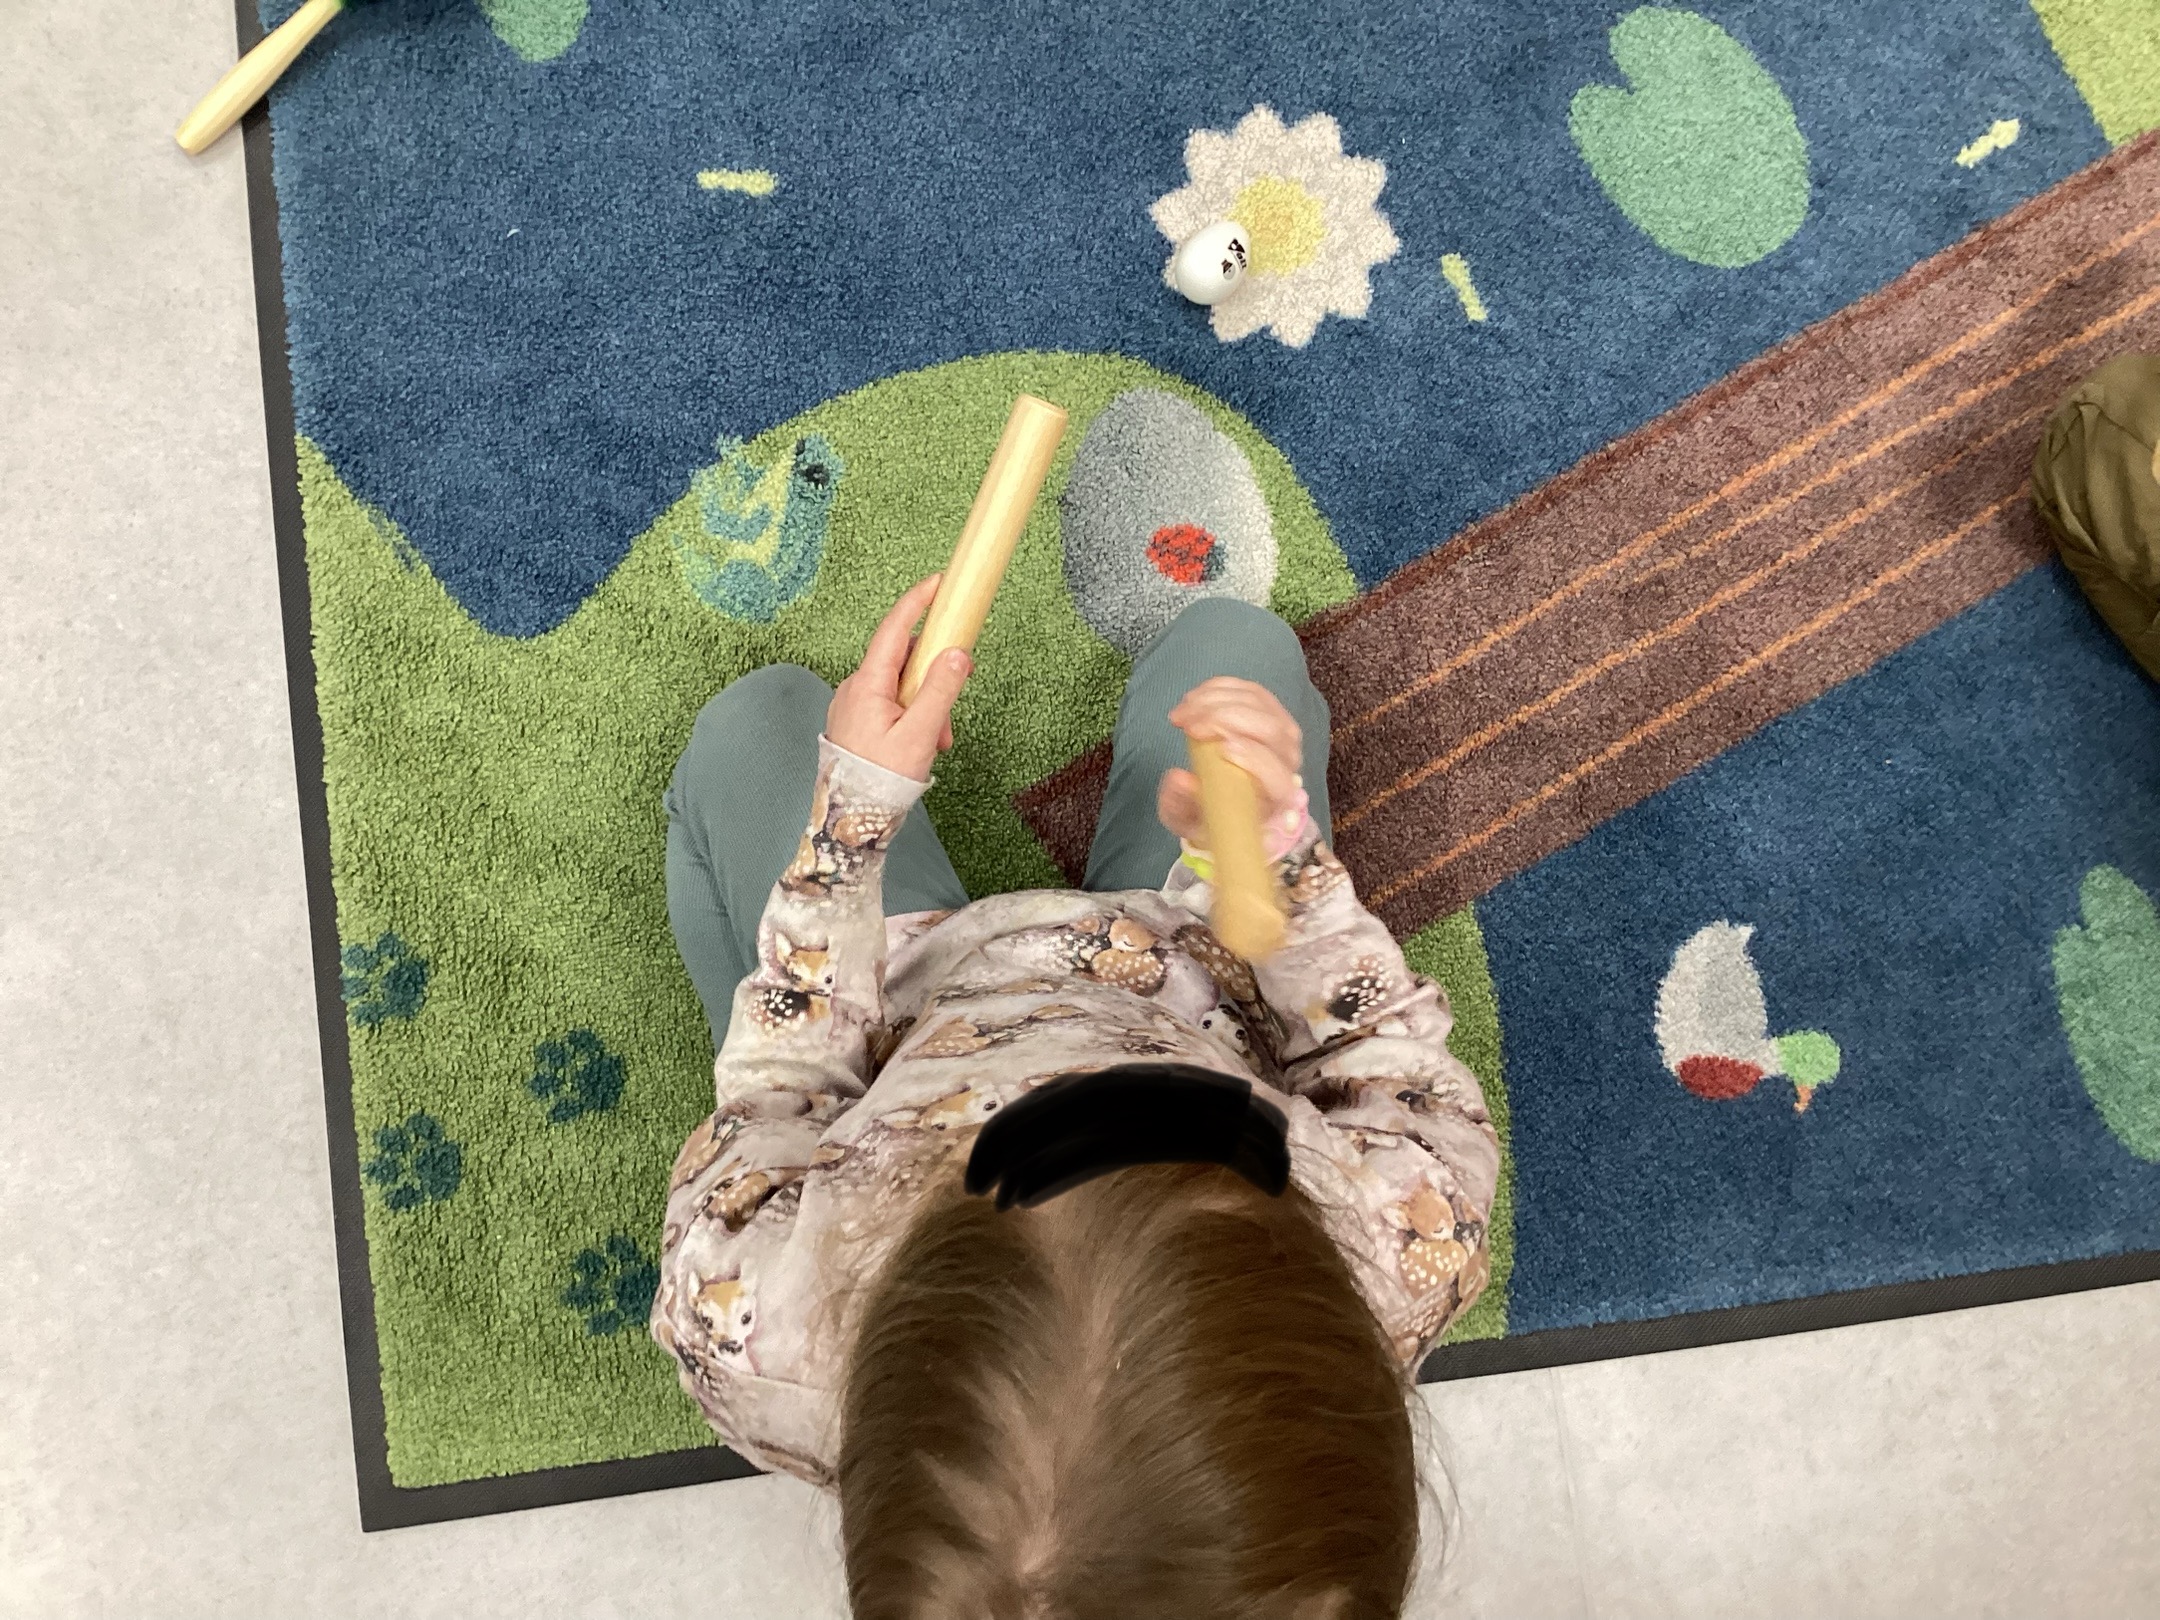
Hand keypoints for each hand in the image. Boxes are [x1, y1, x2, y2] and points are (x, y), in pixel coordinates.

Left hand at [826, 574, 970, 781]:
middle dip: (934, 676)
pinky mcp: (857, 722)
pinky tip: (923, 744)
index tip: (939, 583)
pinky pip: (891, 705)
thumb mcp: (920, 734)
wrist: (849, 823)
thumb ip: (941, 690)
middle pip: (903, 659)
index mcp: (867, 684)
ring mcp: (854, 705)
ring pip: (901, 686)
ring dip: (927, 704)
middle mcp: (855, 688)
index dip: (918, 602)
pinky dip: (914, 716)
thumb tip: (958, 653)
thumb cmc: (880, 780)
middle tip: (953, 702)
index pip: (895, 628)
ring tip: (937, 740)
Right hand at [1157, 678, 1303, 845]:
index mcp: (1275, 795)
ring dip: (1215, 700)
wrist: (1223, 795)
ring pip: (1258, 703)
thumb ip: (1180, 805)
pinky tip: (1193, 699)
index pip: (1275, 773)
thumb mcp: (1187, 819)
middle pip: (1270, 729)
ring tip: (1182, 712)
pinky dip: (1218, 689)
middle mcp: (1287, 761)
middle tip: (1187, 724)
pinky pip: (1250, 689)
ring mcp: (1282, 731)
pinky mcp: (1270, 709)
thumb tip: (1180, 778)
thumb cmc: (1210, 810)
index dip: (1252, 757)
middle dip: (1225, 719)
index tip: (1220, 749)